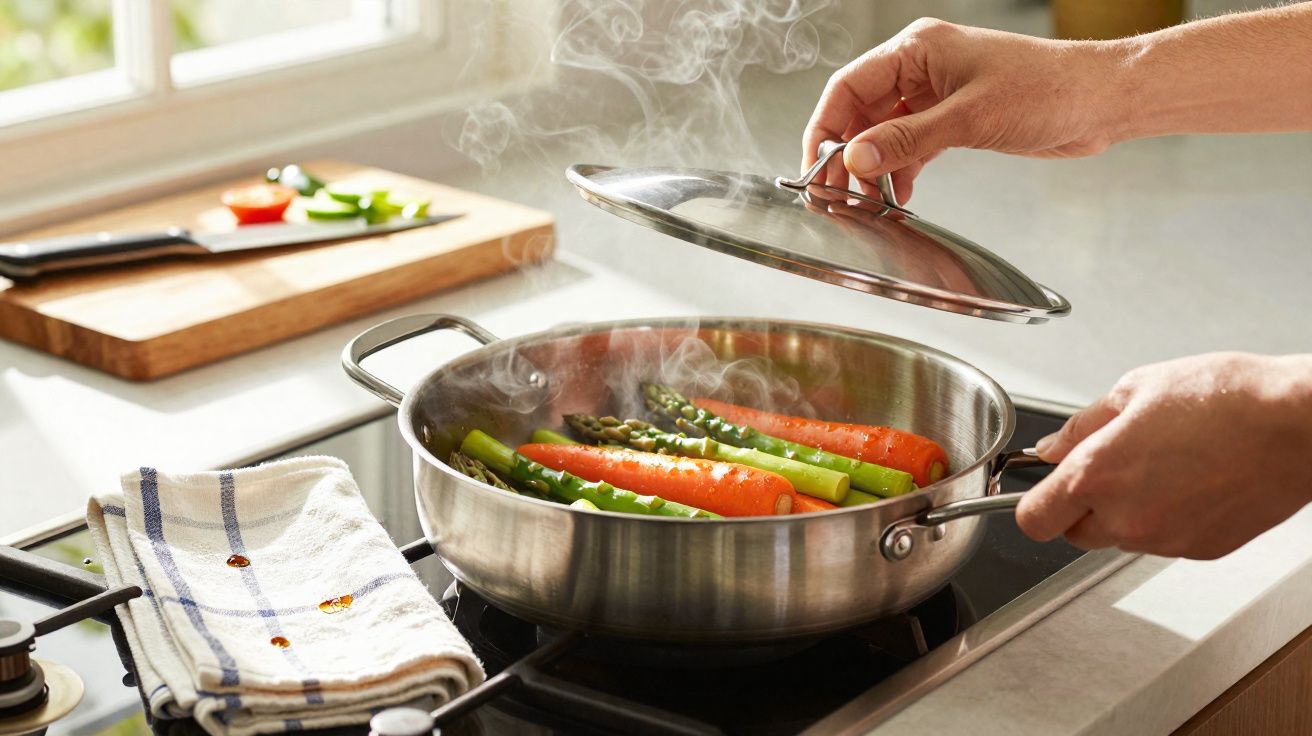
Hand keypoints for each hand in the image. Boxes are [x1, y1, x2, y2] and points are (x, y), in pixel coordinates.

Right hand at [802, 19, 1124, 202]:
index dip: (826, 129)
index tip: (816, 168)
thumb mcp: (967, 118)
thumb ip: (904, 141)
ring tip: (868, 202)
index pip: (848, 87)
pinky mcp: (953, 120)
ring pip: (883, 132)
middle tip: (836, 194)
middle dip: (847, 153)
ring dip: (874, 167)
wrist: (1100, 101)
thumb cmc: (1046, 89)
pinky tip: (899, 195)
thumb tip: (854, 160)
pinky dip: (900, 170)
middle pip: (860, 111)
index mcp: (917, 50)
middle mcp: (921, 69)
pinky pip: (910, 145)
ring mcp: (936, 95)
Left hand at [1015, 353, 1311, 558]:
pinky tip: (1191, 481)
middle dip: (1082, 505)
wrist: (1298, 425)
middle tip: (1113, 466)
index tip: (1044, 488)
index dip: (1035, 503)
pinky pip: (1163, 540)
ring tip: (1164, 463)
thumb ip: (1081, 426)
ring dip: (1127, 510)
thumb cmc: (1226, 397)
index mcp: (1097, 474)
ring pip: (1120, 537)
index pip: (1032, 519)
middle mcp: (1126, 517)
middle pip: (1074, 533)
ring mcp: (1165, 540)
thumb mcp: (1135, 389)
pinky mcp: (1200, 550)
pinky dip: (1167, 518)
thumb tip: (1051, 448)